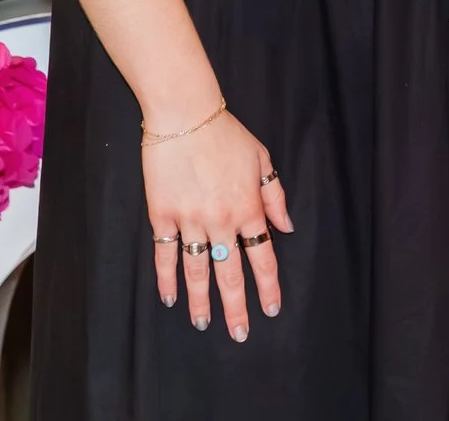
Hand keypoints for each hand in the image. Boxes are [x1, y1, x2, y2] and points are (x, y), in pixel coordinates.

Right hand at [144, 110, 294, 339]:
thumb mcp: (262, 159)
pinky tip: (169, 297)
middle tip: (239, 334)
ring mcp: (190, 220)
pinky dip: (166, 278)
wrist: (185, 115)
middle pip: (231, 272)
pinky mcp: (163, 216)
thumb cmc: (226, 135)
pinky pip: (166, 254)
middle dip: (237, 307)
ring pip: (198, 270)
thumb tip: (286, 227)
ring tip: (204, 323)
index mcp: (249, 206)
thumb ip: (274, 195)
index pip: (262, 256)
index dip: (267, 286)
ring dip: (201, 301)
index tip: (271, 309)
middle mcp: (221, 219)